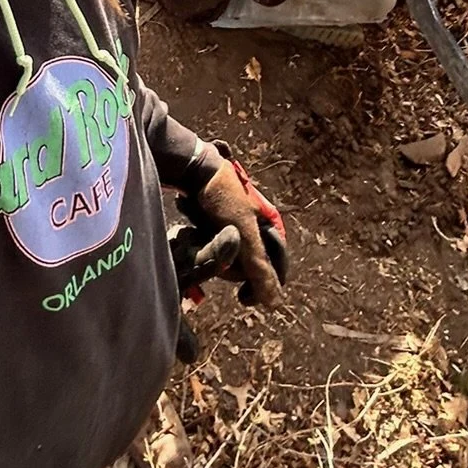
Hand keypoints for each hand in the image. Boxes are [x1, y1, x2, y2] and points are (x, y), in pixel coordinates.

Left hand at [193, 162, 285, 307]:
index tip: (244, 298)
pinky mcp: (216, 218)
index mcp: (270, 223)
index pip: (275, 265)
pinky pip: (215, 242)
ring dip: (215, 253)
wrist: (191, 165)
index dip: (263, 284)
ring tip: (200, 240)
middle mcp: (257, 222)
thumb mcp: (243, 232)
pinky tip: (194, 236)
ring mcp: (236, 221)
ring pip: (231, 253)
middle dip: (232, 266)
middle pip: (250, 261)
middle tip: (216, 262)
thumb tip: (275, 302)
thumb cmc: (220, 194)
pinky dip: (205, 243)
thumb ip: (259, 267)